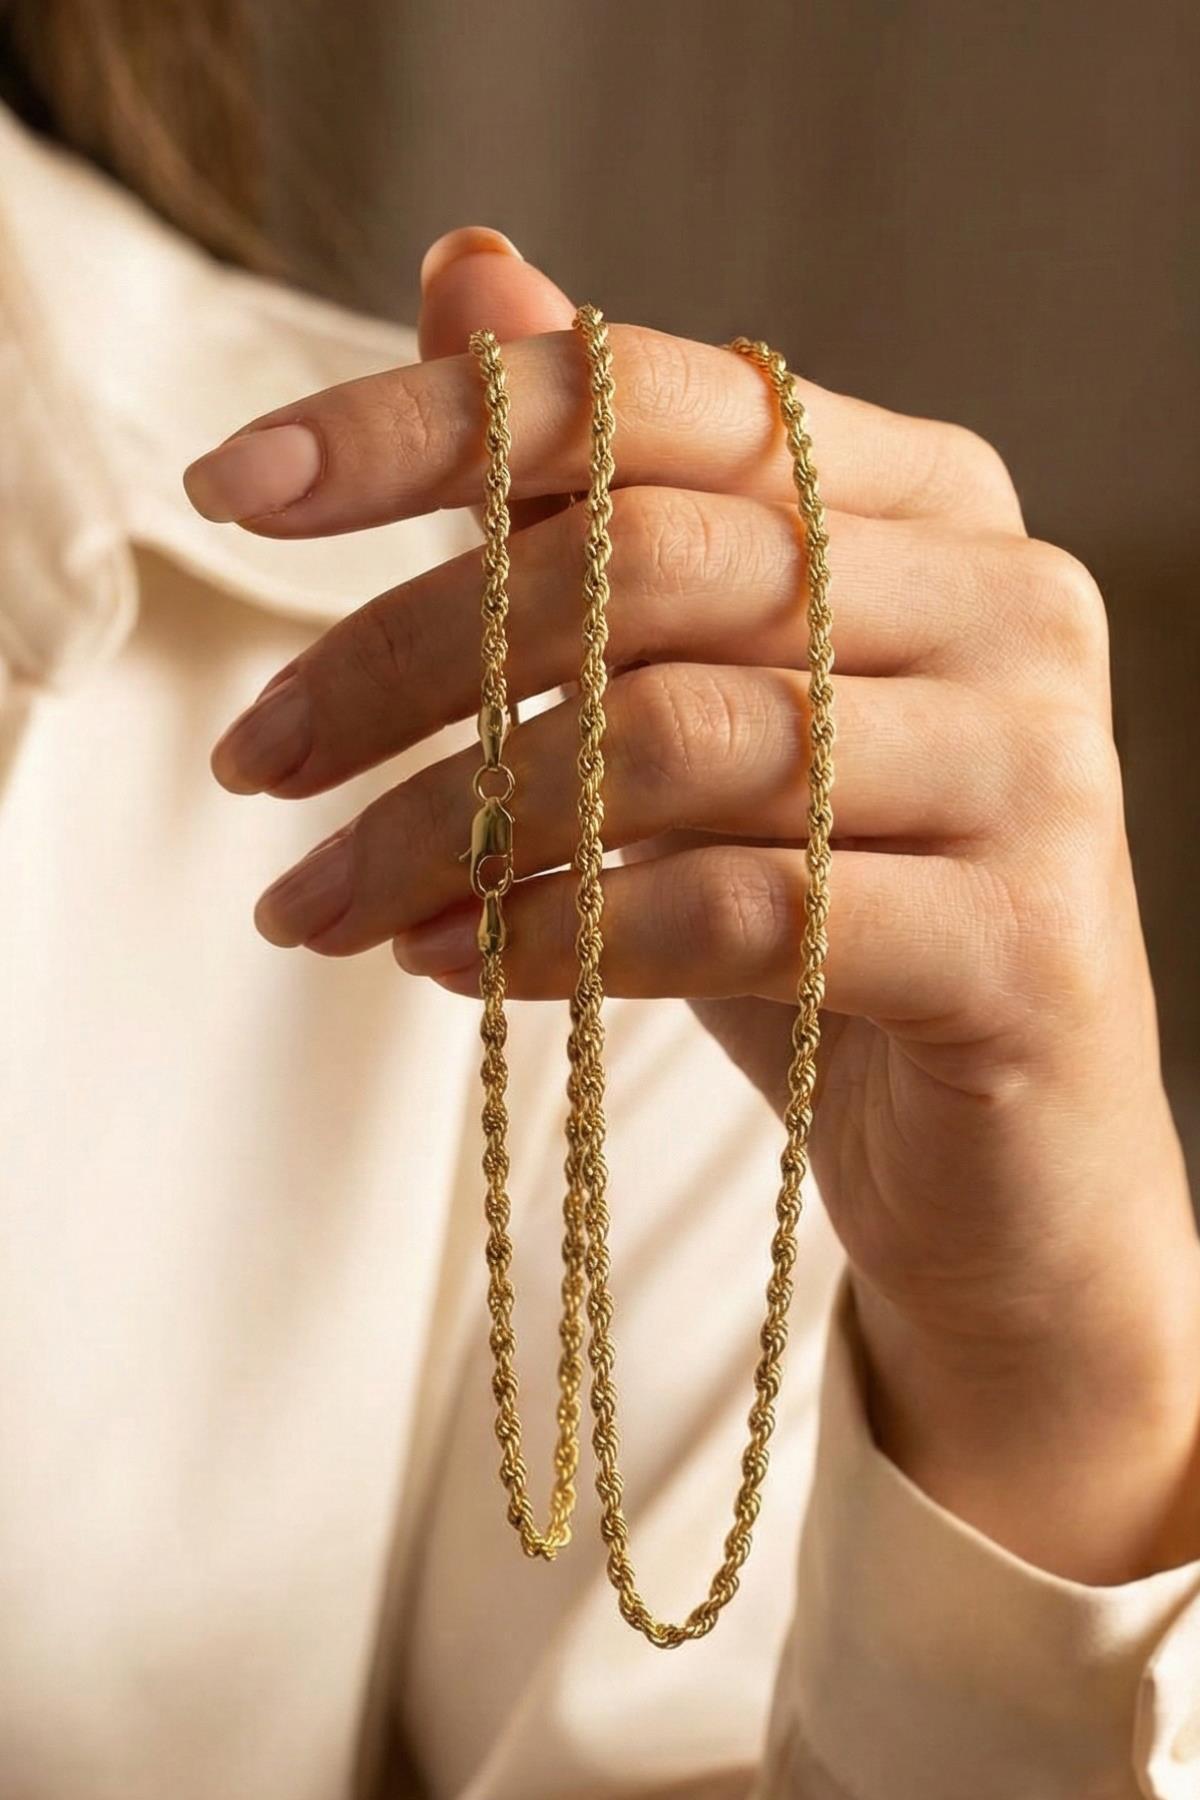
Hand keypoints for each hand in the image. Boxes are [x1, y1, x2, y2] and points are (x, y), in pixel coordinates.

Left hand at [185, 228, 1199, 1581]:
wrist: (1006, 1153)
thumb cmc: (830, 910)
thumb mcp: (697, 702)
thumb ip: (600, 499)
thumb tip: (467, 270)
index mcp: (926, 500)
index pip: (651, 400)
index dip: (427, 423)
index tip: (234, 488)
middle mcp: (1005, 596)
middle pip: (643, 569)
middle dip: (405, 666)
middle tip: (252, 766)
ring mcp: (1039, 763)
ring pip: (679, 745)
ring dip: (453, 829)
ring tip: (319, 904)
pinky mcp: (1026, 940)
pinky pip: (745, 912)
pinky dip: (564, 938)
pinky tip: (449, 965)